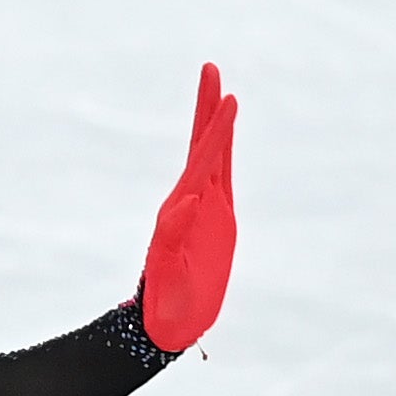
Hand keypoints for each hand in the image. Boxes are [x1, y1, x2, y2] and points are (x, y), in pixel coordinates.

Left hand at [138, 62, 238, 352]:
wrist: (167, 326)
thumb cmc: (166, 307)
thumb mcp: (170, 273)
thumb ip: (176, 237)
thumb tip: (185, 200)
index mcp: (180, 211)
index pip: (202, 162)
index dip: (215, 132)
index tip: (228, 101)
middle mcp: (189, 202)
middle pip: (202, 146)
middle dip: (208, 109)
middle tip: (210, 68)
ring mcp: (203, 209)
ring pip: (213, 157)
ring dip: (216, 126)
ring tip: (224, 93)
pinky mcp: (215, 220)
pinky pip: (220, 177)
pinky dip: (222, 153)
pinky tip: (224, 136)